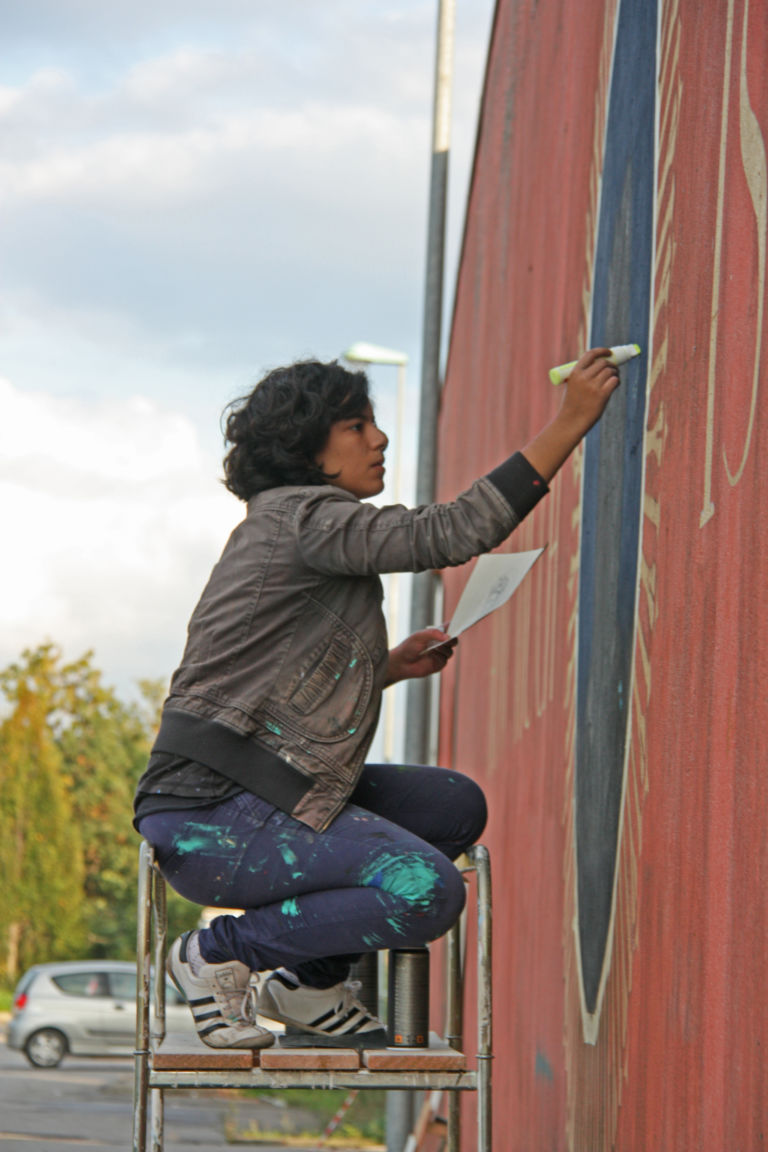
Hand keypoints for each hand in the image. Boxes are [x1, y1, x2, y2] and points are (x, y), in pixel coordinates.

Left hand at [384, 628, 457, 686]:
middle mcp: (440, 644)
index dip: (455, 625)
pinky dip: (439, 656)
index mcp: (436, 634)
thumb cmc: (409, 647)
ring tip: (435, 647)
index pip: (449, 628)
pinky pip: (444, 660)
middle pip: (453, 640)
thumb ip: (433, 634)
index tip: (460, 623)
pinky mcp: (439, 664)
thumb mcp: (419, 636)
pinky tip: (431, 655)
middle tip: (449, 638)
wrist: (402, 663)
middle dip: (453, 639)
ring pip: (450, 651)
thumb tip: (448, 637)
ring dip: (444, 648)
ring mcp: (440, 654)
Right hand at [521, 347, 619, 481]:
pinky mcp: (602, 394)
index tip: (609, 352)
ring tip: (614, 378)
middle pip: (603, 363)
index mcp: (575, 373)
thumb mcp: (573, 385)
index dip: (602, 351)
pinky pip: (614, 381)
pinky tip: (615, 385)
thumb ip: (583, 375)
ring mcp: (593, 386)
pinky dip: (617, 381)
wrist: (571, 421)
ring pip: (610, 371)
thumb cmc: (573, 404)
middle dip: (611, 364)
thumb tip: (601, 364)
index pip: (590, 354)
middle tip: (614, 369)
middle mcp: (584, 378)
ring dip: (615, 372)